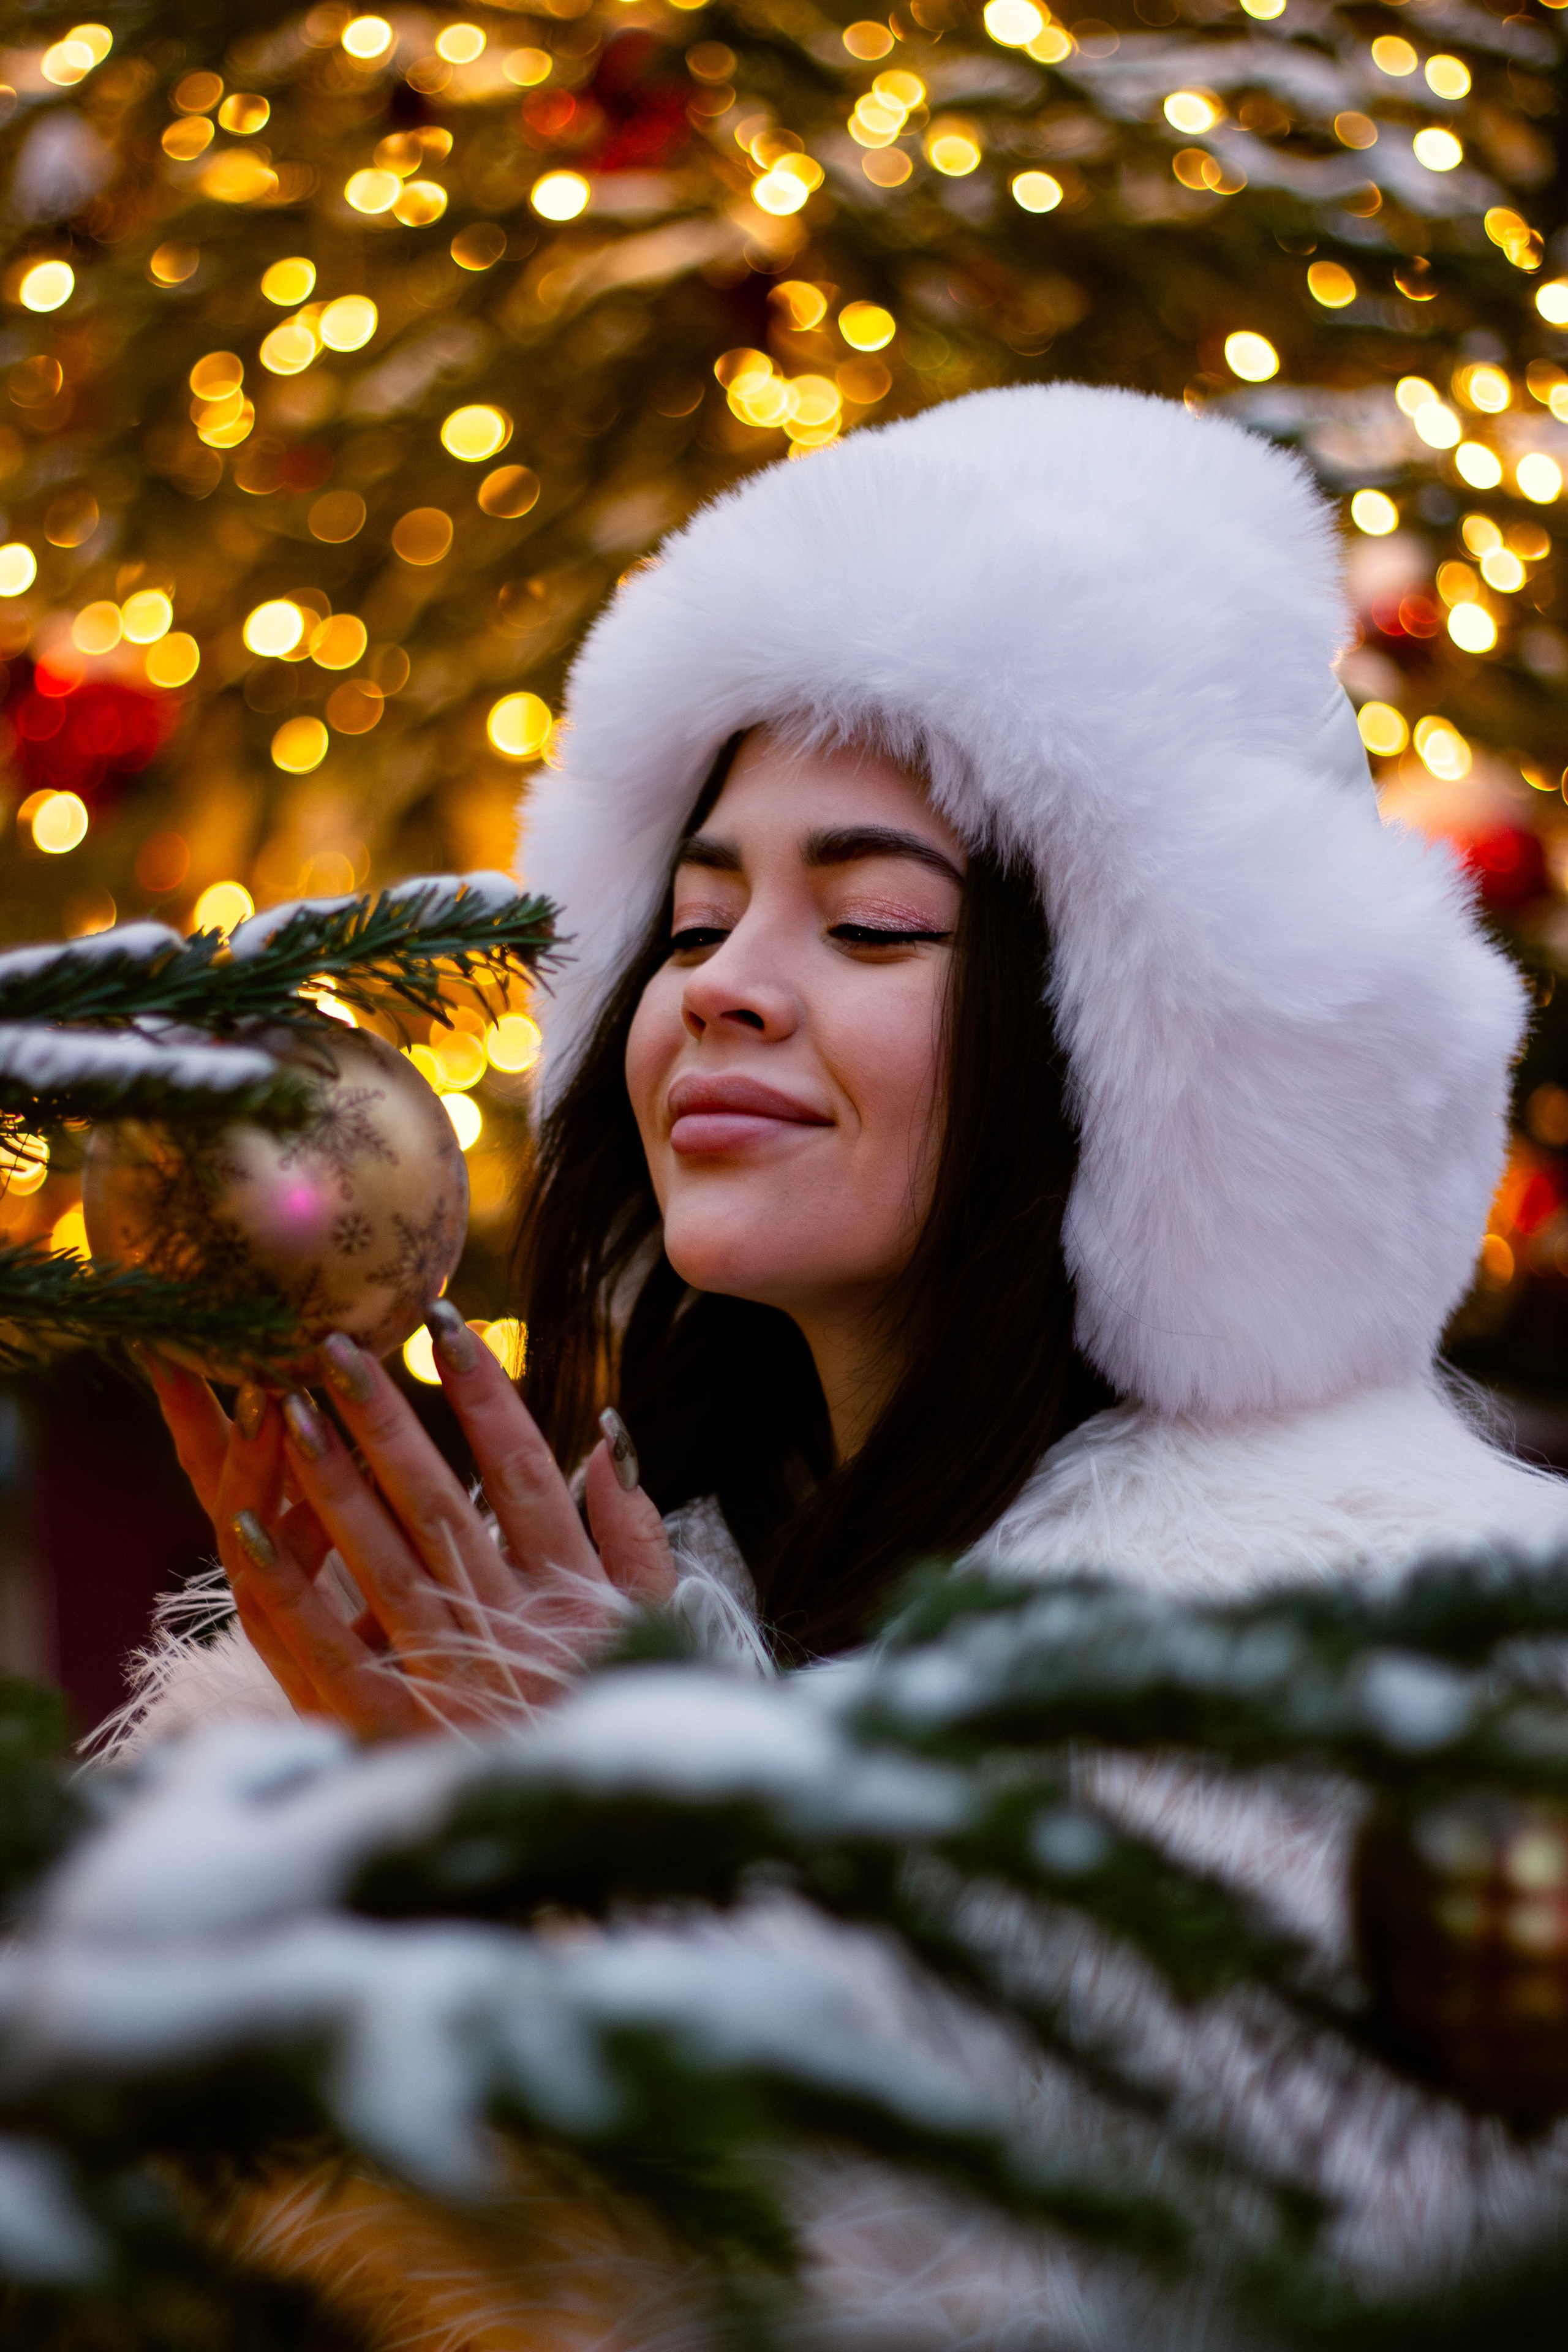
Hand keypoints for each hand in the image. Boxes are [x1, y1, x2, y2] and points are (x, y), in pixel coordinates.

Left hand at [148, 1302, 676, 1739]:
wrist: (613, 1836)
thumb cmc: (630, 1717)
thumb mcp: (657, 1622)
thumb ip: (635, 1532)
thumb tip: (606, 1431)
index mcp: (572, 1591)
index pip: (521, 1471)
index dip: (484, 1394)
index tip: (445, 1325)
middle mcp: (511, 1622)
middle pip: (440, 1502)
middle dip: (389, 1419)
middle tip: (335, 1344)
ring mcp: (453, 1677)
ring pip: (385, 1561)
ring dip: (335, 1483)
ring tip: (290, 1409)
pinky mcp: (400, 1733)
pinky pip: (334, 1654)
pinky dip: (291, 1593)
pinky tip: (246, 1534)